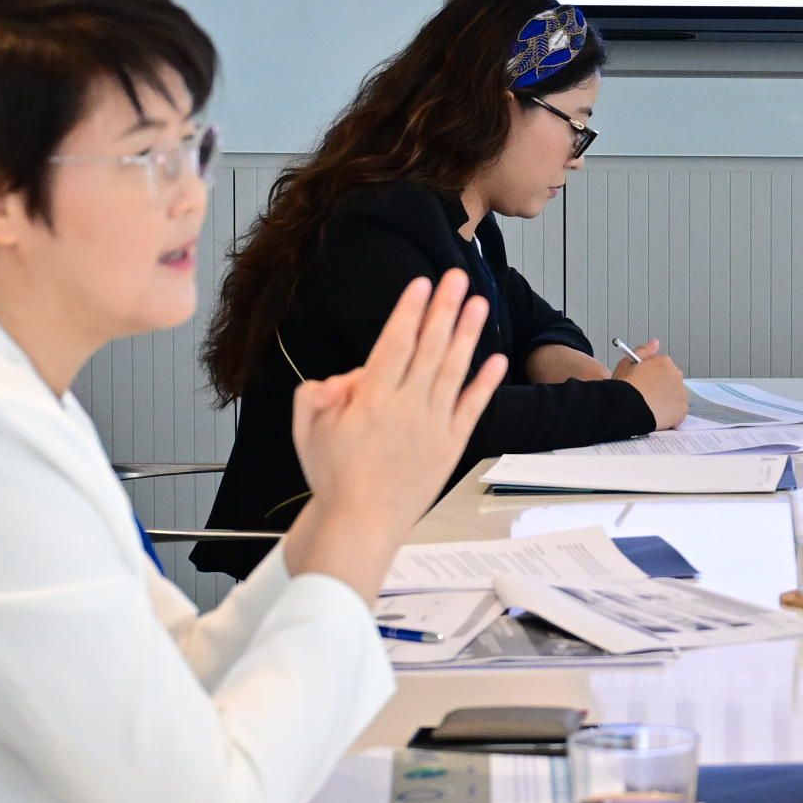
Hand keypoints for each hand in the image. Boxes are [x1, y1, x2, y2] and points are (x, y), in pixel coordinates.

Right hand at [291, 274, 507, 567]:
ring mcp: (433, 426)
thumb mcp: (307, 428)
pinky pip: (472, 408)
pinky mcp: (450, 447)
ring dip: (468, 334)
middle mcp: (408, 407)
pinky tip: (496, 360)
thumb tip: (350, 377)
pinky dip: (485, 383)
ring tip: (479, 304)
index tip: (421, 283)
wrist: (359, 524)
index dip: (409, 310)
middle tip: (457, 277)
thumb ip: (319, 392)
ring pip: (454, 370)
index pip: (395, 342)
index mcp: (372, 399)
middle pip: (430, 347)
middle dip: (445, 308)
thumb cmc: (333, 478)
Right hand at [616, 338, 688, 427]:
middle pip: (670, 380)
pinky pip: (677, 411)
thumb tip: (655, 343)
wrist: (629, 409)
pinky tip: (656, 414)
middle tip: (645, 395)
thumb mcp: (627, 363)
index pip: (661, 366)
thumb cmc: (625, 388)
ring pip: (675, 395)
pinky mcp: (682, 409)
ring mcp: (681, 392)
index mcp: (664, 362)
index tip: (644, 382)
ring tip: (649, 406)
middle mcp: (676, 375)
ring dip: (666, 399)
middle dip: (660, 387)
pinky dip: (669, 413)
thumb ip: (643, 350)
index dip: (650, 376)